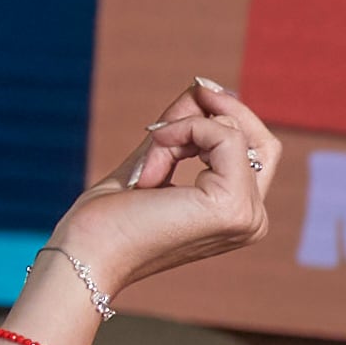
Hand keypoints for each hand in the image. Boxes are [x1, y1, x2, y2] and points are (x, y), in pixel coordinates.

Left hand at [48, 75, 283, 304]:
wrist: (84, 256)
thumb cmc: (106, 220)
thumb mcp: (152, 160)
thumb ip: (181, 128)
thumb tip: (202, 87)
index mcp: (237, 215)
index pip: (252, 149)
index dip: (215, 120)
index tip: (166, 122)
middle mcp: (252, 219)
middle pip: (261, 140)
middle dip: (215, 113)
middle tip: (167, 115)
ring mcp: (247, 216)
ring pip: (235, 133)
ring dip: (182, 131)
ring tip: (147, 166)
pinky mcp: (233, 207)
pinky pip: (223, 136)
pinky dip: (183, 132)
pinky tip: (150, 168)